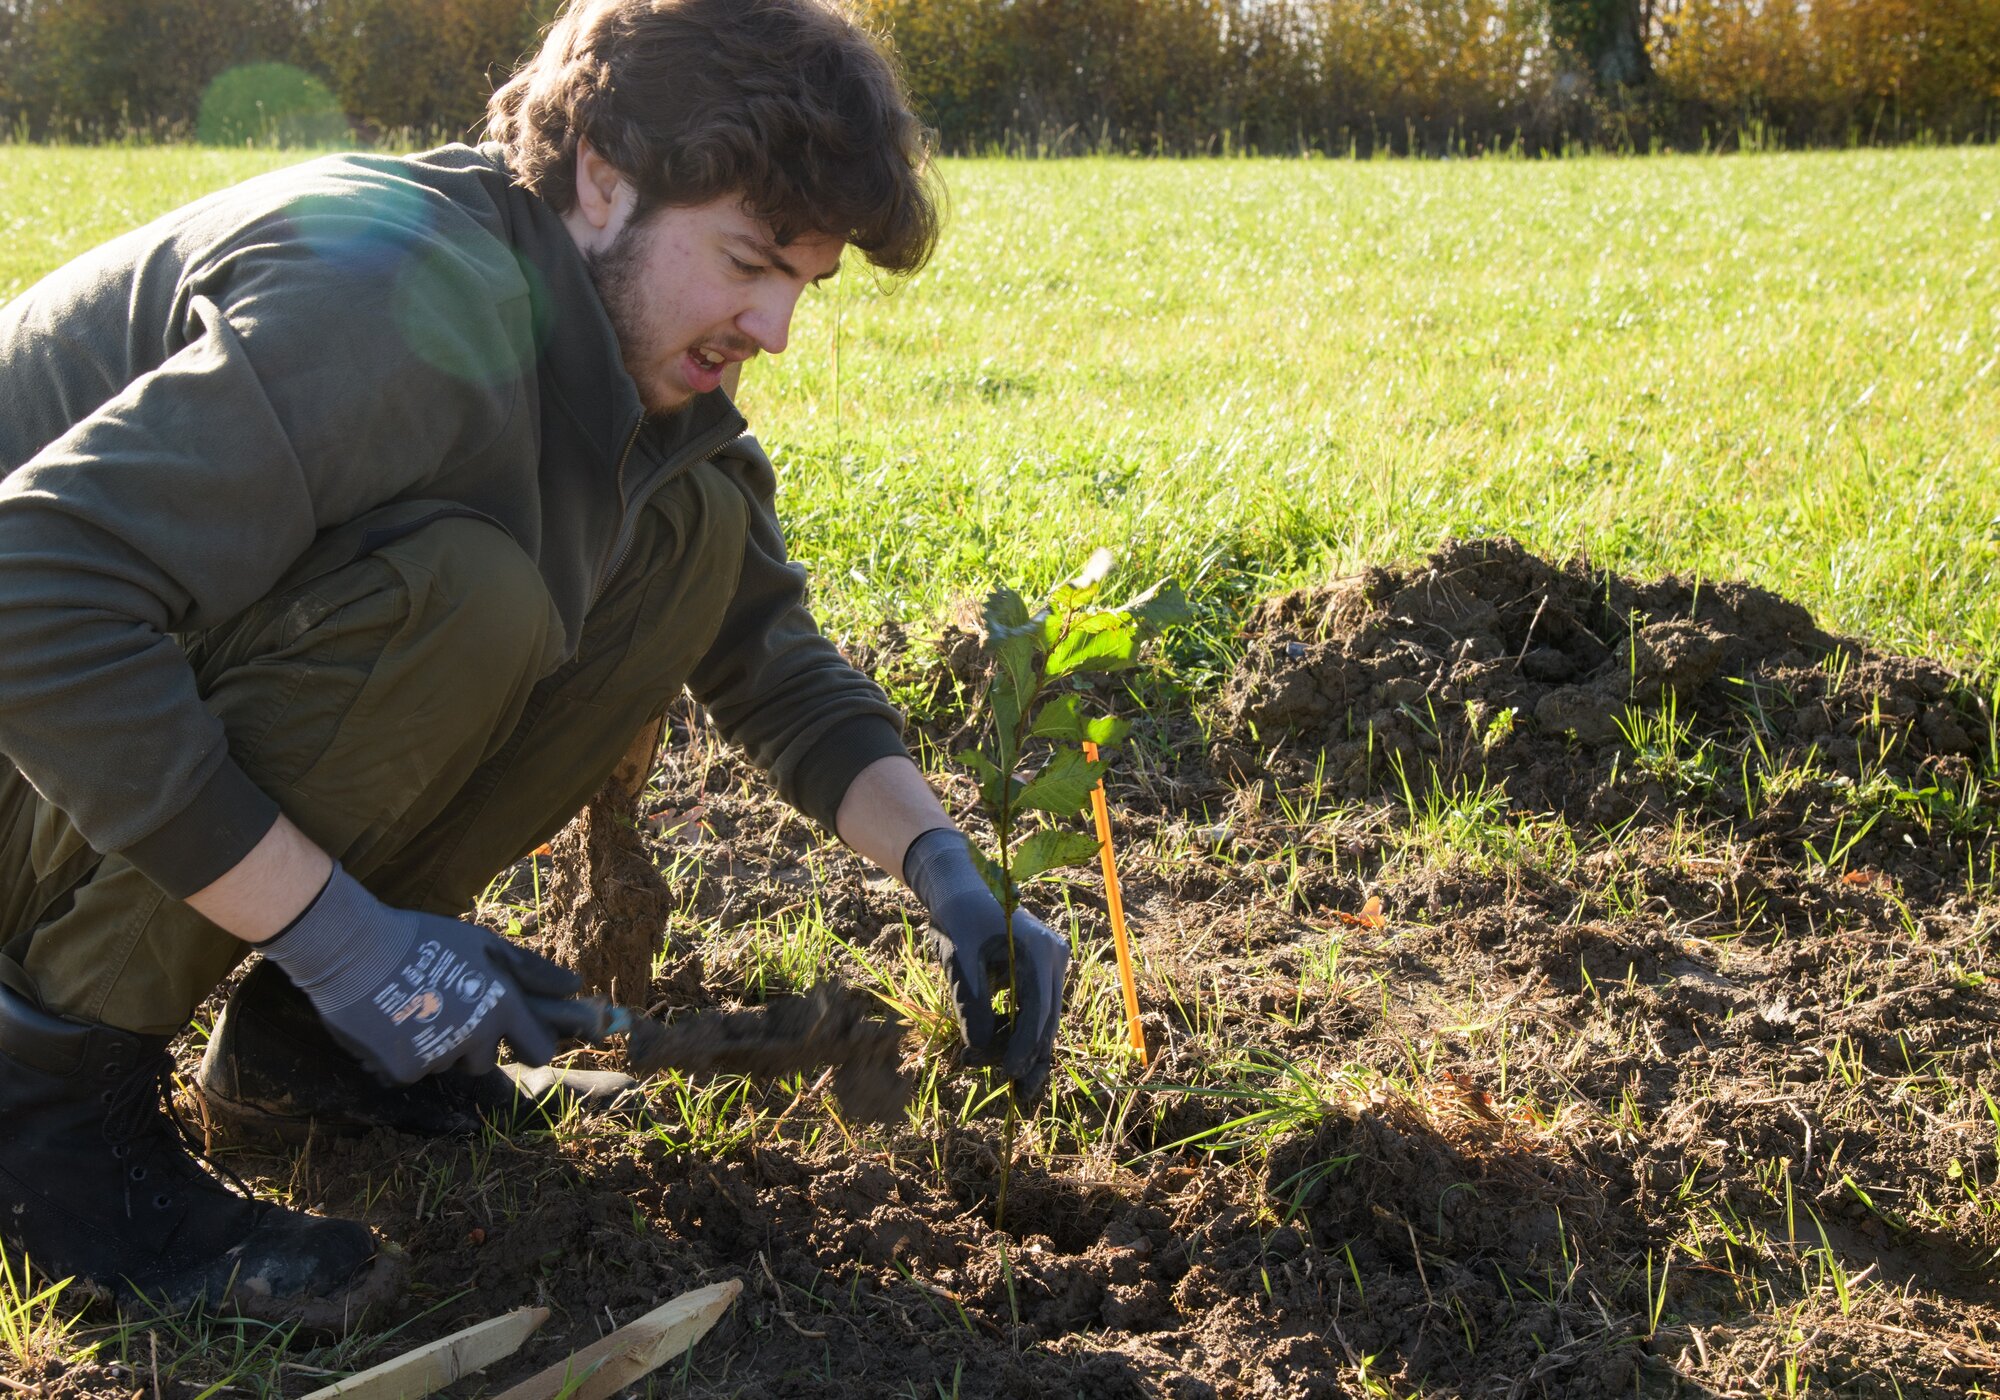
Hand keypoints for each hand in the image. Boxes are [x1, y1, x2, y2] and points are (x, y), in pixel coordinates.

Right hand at [259, 863, 597, 1083]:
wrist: (354, 948)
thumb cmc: (424, 938)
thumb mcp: (483, 944)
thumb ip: (531, 970)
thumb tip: (575, 985)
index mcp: (502, 1005)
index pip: (539, 1049)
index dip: (530, 1043)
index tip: (517, 1035)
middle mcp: (475, 1036)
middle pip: (485, 1061)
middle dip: (472, 1043)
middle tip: (447, 1007)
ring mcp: (439, 1056)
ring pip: (446, 1064)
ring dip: (435, 1046)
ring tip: (414, 1007)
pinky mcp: (403, 1070)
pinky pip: (412, 1071)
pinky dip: (401, 1055)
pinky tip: (389, 1022)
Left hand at [903, 827, 1070, 1103]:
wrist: (961, 888)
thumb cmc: (956, 920)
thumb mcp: (958, 962)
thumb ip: (969, 1005)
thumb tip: (979, 1051)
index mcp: (1038, 952)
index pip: (1037, 1011)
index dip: (1022, 1048)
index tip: (1007, 1076)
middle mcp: (1054, 958)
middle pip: (1047, 1020)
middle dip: (1027, 1056)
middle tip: (1011, 1091)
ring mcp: (1053, 963)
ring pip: (1044, 1019)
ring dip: (1021, 1047)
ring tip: (998, 1074)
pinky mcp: (1043, 970)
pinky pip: (1037, 1009)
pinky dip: (1019, 1030)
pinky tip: (997, 1048)